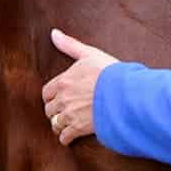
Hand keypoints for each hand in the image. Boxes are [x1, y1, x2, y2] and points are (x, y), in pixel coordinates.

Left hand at [42, 29, 119, 145]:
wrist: (123, 93)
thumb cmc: (108, 72)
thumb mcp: (89, 53)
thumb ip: (69, 45)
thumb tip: (53, 33)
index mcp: (63, 81)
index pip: (46, 93)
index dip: (51, 97)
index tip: (56, 98)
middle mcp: (63, 99)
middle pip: (49, 110)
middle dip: (54, 111)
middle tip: (61, 112)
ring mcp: (70, 115)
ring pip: (55, 124)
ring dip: (59, 125)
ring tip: (64, 125)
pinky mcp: (79, 128)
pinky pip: (65, 137)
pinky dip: (66, 138)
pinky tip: (70, 137)